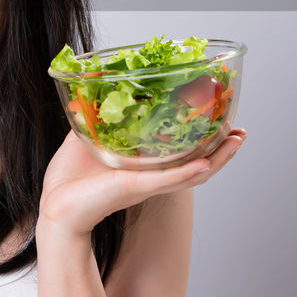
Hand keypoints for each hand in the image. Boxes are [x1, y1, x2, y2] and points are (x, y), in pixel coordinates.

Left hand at [38, 127, 247, 238]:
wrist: (55, 204)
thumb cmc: (70, 180)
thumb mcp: (85, 139)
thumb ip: (96, 117)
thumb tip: (95, 91)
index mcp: (144, 165)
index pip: (182, 153)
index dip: (205, 141)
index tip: (224, 123)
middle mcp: (151, 175)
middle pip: (198, 164)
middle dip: (223, 150)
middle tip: (241, 134)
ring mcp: (146, 182)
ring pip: (191, 174)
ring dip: (217, 159)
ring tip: (235, 142)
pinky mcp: (134, 187)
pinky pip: (166, 180)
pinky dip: (186, 172)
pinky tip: (205, 163)